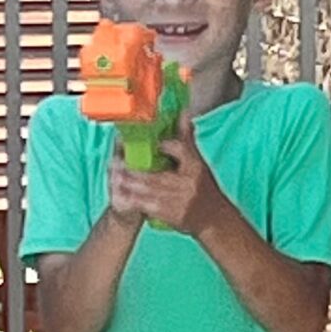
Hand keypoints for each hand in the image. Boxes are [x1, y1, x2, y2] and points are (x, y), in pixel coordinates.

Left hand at [106, 115, 232, 238]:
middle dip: (135, 172)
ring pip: (151, 191)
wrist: (214, 218)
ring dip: (131, 186)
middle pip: (158, 175)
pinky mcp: (174, 216)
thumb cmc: (204, 186)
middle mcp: (190, 184)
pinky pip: (151, 207)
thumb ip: (187, 139)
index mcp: (197, 167)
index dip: (167, 146)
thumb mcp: (199, 162)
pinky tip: (123, 197)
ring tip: (116, 178)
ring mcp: (181, 201)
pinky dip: (136, 201)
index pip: (181, 150)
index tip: (152, 143)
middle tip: (117, 165)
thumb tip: (183, 112)